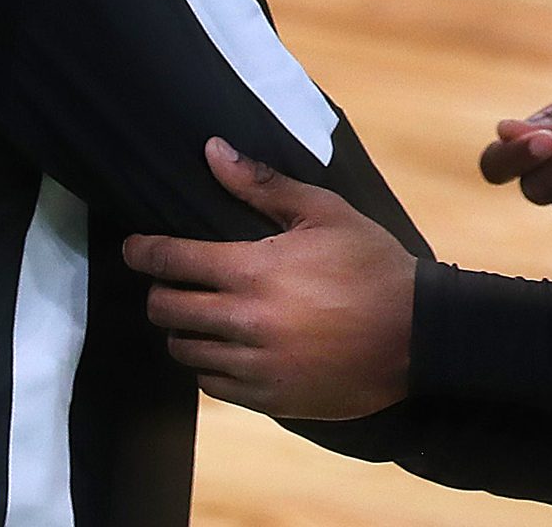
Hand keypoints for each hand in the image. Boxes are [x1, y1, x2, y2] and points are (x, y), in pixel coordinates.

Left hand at [120, 139, 415, 419]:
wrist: (417, 335)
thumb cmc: (371, 266)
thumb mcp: (323, 212)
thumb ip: (262, 184)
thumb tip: (213, 151)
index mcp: (253, 270)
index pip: (172, 260)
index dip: (143, 251)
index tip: (135, 248)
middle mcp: (246, 322)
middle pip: (167, 309)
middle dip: (160, 291)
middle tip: (171, 281)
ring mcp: (256, 366)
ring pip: (185, 351)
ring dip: (184, 330)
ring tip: (200, 315)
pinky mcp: (270, 399)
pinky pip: (213, 385)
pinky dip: (209, 366)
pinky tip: (226, 348)